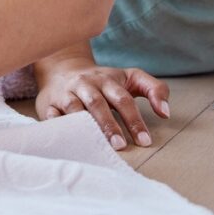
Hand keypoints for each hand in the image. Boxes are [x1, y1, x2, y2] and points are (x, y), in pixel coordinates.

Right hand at [35, 55, 169, 149]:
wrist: (61, 68)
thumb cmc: (102, 80)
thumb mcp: (130, 77)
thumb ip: (155, 89)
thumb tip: (166, 113)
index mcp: (106, 79)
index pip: (122, 99)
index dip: (134, 120)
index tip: (144, 141)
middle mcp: (85, 84)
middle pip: (97, 103)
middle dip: (109, 124)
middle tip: (120, 146)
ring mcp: (65, 93)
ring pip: (74, 108)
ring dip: (85, 125)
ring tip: (96, 144)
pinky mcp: (48, 103)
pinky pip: (51, 115)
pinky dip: (58, 125)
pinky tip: (68, 138)